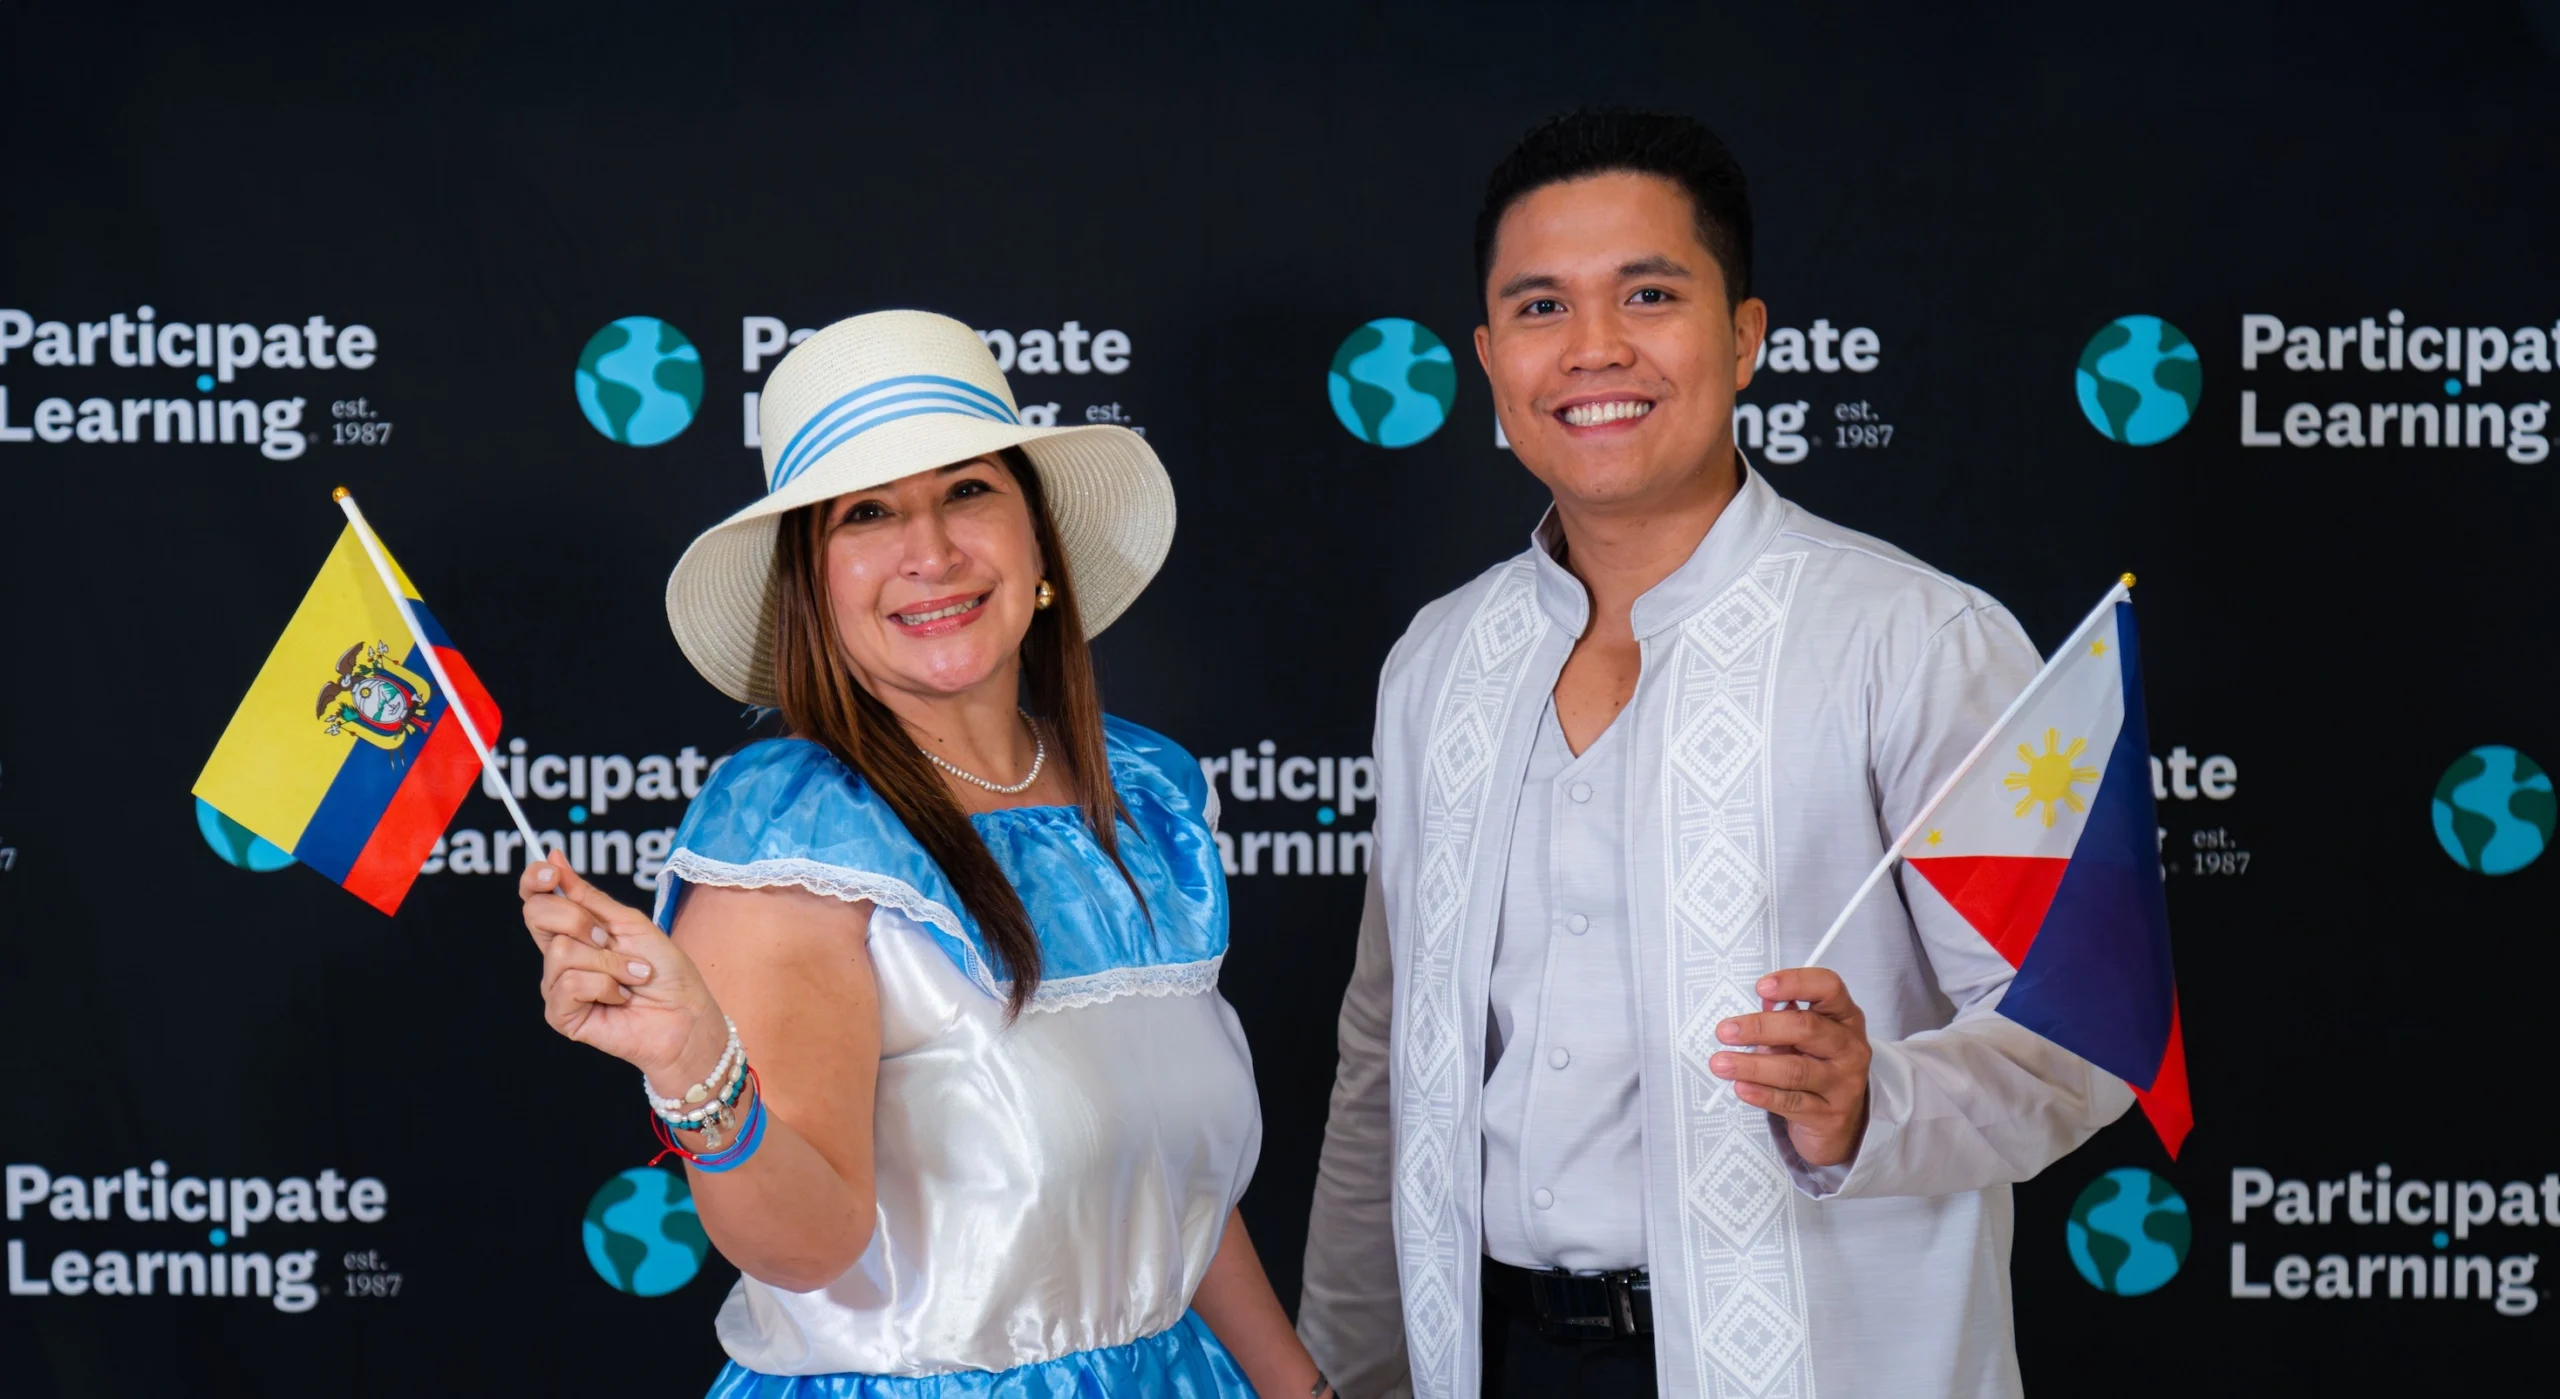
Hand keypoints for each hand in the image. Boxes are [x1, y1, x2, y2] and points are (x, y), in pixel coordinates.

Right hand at [519, 853, 726, 1090]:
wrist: (686, 1015)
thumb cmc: (666, 971)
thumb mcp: (631, 923)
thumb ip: (590, 897)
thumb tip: (554, 859)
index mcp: (574, 931)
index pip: (536, 900)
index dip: (534, 881)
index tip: (551, 873)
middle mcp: (559, 956)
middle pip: (537, 915)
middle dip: (580, 920)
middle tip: (610, 939)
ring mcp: (557, 986)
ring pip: (561, 952)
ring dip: (609, 962)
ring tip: (631, 977)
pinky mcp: (561, 1014)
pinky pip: (569, 984)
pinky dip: (605, 987)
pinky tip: (620, 998)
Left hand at [1710, 968, 1871, 1168]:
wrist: (1838, 1120)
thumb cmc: (1815, 1065)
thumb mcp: (1805, 1038)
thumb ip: (1782, 1019)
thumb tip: (1751, 1011)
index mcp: (1845, 1017)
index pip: (1829, 988)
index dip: (1795, 982)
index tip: (1761, 987)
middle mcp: (1850, 1047)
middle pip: (1807, 1028)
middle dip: (1761, 1027)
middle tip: (1725, 1031)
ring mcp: (1844, 1083)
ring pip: (1795, 1070)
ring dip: (1752, 1065)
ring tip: (1721, 1063)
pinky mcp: (1831, 1115)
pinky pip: (1791, 1102)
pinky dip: (1762, 1094)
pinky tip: (1741, 1087)